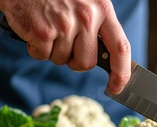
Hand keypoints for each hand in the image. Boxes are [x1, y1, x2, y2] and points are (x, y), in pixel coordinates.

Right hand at [0, 0, 129, 93]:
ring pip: (62, 61)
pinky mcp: (42, 31)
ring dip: (53, 51)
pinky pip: (42, 56)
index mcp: (102, 9)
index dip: (121, 73)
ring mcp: (64, 24)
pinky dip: (36, 48)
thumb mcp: (87, 2)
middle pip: (87, 63)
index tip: (117, 87)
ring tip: (48, 28)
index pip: (120, 48)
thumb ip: (99, 26)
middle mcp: (86, 17)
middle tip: (65, 43)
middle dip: (75, 61)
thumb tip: (109, 59)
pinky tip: (35, 29)